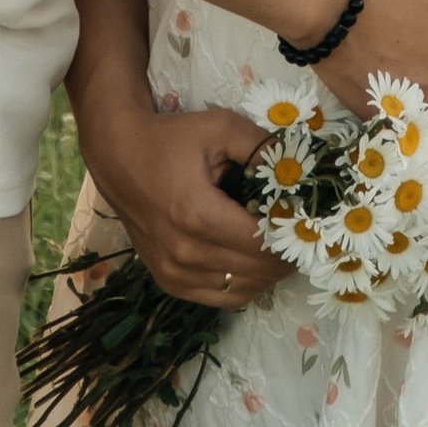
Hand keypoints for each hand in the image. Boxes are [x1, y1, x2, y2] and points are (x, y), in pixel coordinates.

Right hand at [73, 99, 284, 310]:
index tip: (308, 221)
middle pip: (254, 270)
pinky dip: (243, 286)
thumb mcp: (219, 128)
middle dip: (284, 256)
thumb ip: (261, 147)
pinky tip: (254, 264)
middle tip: (301, 237)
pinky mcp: (168, 281)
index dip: (289, 236)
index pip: (259, 242)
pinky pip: (219, 298)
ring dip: (267, 275)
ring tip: (281, 250)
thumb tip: (298, 170)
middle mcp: (184, 252)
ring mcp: (173, 272)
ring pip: (240, 290)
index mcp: (197, 214)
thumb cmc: (171, 140)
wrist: (119, 157)